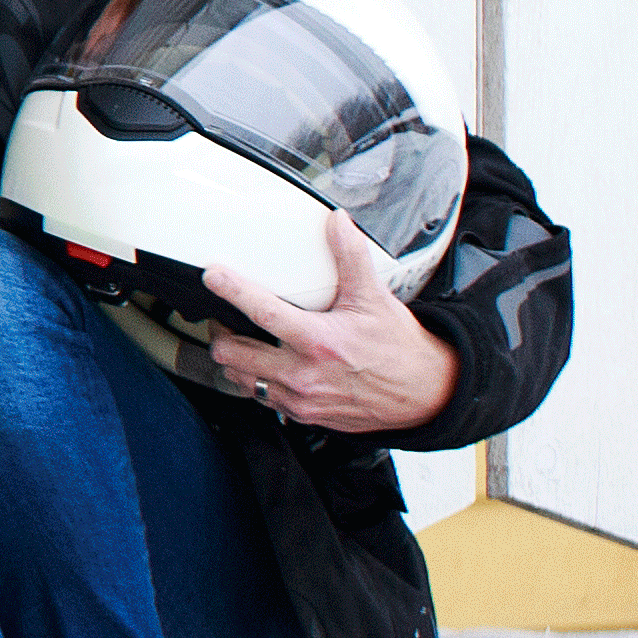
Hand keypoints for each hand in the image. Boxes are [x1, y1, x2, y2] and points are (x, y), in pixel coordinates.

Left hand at [202, 207, 464, 435]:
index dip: (231, 291)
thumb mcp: (374, 298)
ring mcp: (301, 399)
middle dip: (220, 332)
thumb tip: (337, 222)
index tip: (213, 276)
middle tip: (222, 316)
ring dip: (234, 360)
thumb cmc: (399, 349)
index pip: (261, 312)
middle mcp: (304, 374)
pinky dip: (254, 381)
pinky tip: (263, 366)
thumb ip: (351, 256)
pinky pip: (262, 398)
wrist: (424, 394)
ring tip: (239, 340)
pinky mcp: (304, 415)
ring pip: (241, 379)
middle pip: (233, 354)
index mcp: (319, 341)